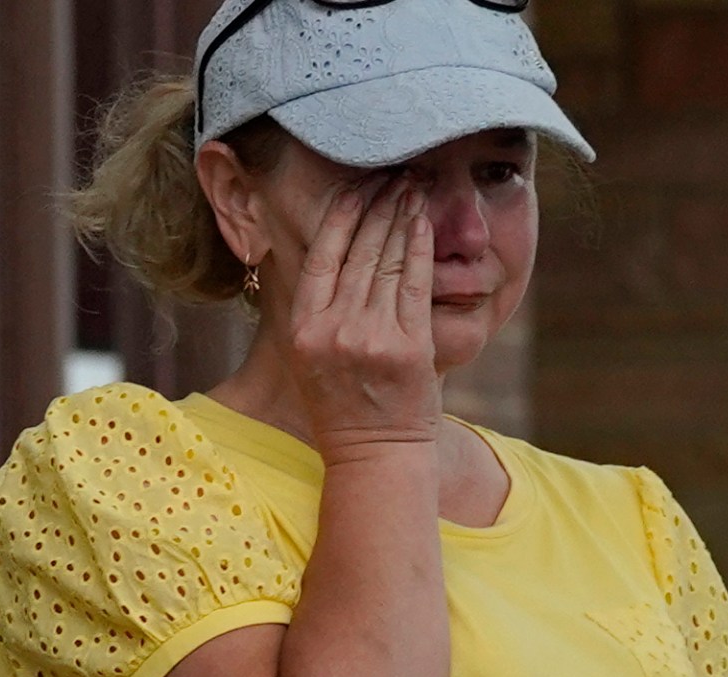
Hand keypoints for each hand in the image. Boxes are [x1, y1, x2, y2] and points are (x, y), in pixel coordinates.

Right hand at [284, 175, 440, 461]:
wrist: (375, 456)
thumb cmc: (345, 406)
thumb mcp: (311, 355)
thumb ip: (315, 308)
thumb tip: (324, 256)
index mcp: (303, 326)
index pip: (321, 253)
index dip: (341, 213)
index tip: (356, 183)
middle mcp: (332, 326)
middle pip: (357, 249)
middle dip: (377, 203)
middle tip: (395, 170)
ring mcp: (370, 336)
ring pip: (385, 260)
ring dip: (401, 216)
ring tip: (413, 185)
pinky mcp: (407, 347)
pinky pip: (413, 284)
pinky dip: (420, 248)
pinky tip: (425, 221)